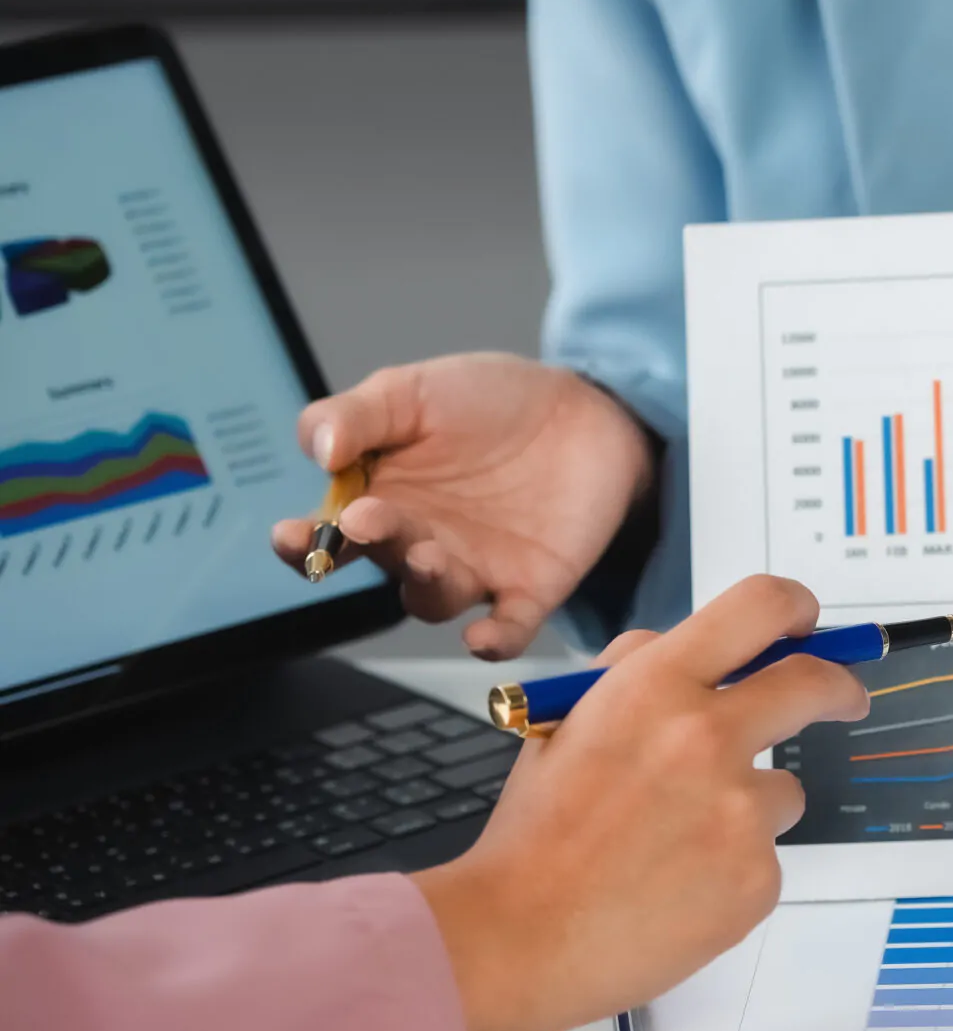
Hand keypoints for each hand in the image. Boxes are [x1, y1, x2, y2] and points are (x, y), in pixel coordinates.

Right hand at [270, 354, 653, 657]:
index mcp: (377, 498)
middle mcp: (416, 543)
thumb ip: (359, 415)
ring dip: (426, 583)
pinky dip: (496, 639)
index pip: (325, 532)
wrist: (584, 410)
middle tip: (368, 521)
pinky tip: (483, 638)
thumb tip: (319, 448)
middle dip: (371, 544)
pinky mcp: (530, 587)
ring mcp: (472, 568)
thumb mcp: (415, 391)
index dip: (301, 540)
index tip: (291, 534)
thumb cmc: (488, 401)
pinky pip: (508, 626)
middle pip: (380, 560)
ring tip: (427, 554)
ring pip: (434, 597)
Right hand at [409, 575, 865, 1030]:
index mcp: (653, 688)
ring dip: (749, 808)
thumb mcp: (564, 724)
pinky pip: (764, 858)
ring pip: (782, 790)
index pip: (760, 608)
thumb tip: (697, 650)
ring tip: (675, 848)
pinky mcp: (756, 877)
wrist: (515, 938)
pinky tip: (675, 891)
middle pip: (812, 684)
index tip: (808, 625)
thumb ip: (634, 674)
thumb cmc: (534, 837)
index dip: (796, 608)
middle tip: (841, 701)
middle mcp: (706, 737)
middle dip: (838, 689)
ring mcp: (739, 811)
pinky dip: (731, 871)